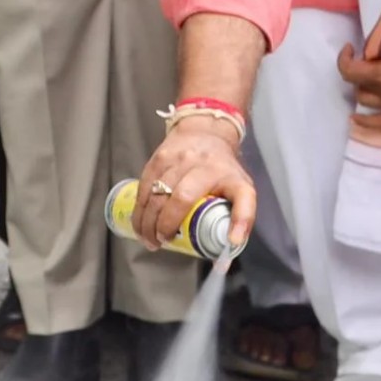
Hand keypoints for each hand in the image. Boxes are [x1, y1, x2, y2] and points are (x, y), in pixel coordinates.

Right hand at [134, 119, 255, 251]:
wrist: (205, 132)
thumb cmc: (222, 170)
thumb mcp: (240, 188)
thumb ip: (239, 215)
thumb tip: (231, 248)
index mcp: (231, 177)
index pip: (242, 198)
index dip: (239, 220)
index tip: (232, 241)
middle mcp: (205, 166)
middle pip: (182, 198)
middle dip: (166, 225)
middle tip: (161, 242)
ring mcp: (180, 159)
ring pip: (158, 194)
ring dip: (148, 222)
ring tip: (148, 239)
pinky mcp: (159, 158)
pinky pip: (145, 187)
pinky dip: (140, 209)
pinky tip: (139, 224)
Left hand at [341, 17, 380, 117]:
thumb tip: (374, 34)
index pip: (350, 72)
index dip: (344, 58)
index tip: (350, 47)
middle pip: (358, 89)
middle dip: (355, 73)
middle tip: (364, 58)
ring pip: (368, 107)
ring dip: (362, 93)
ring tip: (361, 84)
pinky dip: (371, 121)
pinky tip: (362, 119)